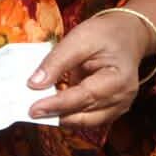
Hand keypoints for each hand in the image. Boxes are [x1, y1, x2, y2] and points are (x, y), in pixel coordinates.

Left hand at [27, 12, 155, 131]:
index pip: (84, 96)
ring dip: (61, 116)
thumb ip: (57, 61)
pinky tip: (54, 106)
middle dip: (56, 113)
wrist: (126, 35)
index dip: (57, 104)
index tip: (32, 109)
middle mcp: (122, 98)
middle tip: (30, 110)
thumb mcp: (79, 38)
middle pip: (84, 114)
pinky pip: (87, 118)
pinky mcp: (111, 110)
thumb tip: (33, 84)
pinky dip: (69, 114)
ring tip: (40, 107)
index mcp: (119, 78)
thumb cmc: (104, 34)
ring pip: (84, 121)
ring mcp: (118, 107)